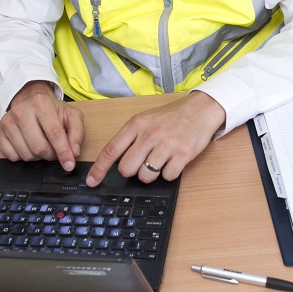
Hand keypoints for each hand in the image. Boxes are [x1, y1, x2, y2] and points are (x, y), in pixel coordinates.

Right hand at [0, 80, 84, 169]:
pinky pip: (11, 156)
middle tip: (54, 151)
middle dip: (50, 155)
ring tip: (42, 145)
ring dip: (37, 157)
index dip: (64, 152)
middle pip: (39, 147)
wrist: (32, 103)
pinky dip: (22, 157)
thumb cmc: (52, 111)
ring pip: (26, 154)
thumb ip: (77, 133)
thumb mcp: (71, 116)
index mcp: (41, 103)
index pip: (54, 134)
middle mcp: (21, 110)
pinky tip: (28, 146)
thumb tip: (74, 152)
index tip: (69, 165)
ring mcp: (7, 121)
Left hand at [85, 92, 225, 186]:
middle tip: (141, 163)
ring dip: (150, 174)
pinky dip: (168, 173)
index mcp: (136, 125)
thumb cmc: (170, 117)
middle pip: (127, 169)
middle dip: (131, 172)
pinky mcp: (183, 154)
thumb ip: (129, 138)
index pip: (111, 150)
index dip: (99, 169)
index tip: (92, 181)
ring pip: (146, 176)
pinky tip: (173, 161)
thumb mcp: (145, 120)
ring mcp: (166, 145)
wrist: (200, 110)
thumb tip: (112, 161)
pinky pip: (167, 177)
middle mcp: (149, 134)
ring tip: (159, 160)